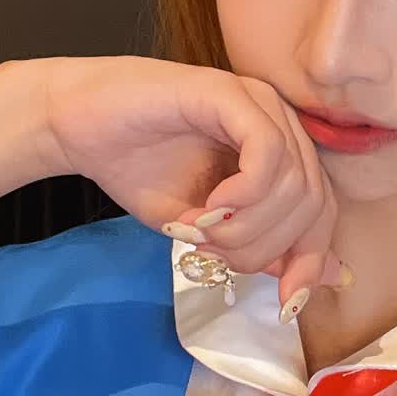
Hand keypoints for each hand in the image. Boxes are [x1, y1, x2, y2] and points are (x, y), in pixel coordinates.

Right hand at [37, 55, 347, 313]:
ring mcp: (257, 102)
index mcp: (279, 151)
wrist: (75, 125)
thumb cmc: (136, 168)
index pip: (321, 210)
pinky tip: (208, 207)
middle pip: (313, 202)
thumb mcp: (204, 227)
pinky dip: (244, 194)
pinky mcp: (228, 92)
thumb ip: (259, 246)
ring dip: (247, 227)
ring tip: (201, 232)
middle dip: (268, 248)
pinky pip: (268, 152)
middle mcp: (279, 121)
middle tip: (215, 253)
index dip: (310, 260)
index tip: (287, 303)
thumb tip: (314, 281)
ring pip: (293, 183)